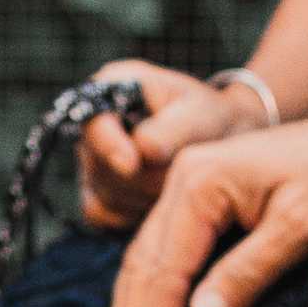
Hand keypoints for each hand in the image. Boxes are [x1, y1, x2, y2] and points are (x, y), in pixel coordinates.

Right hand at [79, 60, 252, 230]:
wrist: (216, 146)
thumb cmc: (208, 120)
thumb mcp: (200, 115)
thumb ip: (172, 130)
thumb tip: (142, 150)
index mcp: (113, 87)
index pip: (93, 120)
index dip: (108, 144)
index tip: (132, 164)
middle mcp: (95, 126)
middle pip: (103, 166)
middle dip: (146, 178)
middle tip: (181, 173)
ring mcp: (91, 164)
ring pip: (106, 196)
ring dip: (145, 199)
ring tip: (175, 183)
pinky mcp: (96, 198)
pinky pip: (105, 218)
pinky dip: (134, 218)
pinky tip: (159, 202)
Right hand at [110, 98, 307, 306]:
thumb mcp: (299, 226)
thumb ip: (248, 272)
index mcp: (200, 181)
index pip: (163, 268)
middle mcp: (184, 178)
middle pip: (143, 267)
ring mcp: (189, 186)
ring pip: (143, 262)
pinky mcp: (202, 199)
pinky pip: (161, 254)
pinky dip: (148, 296)